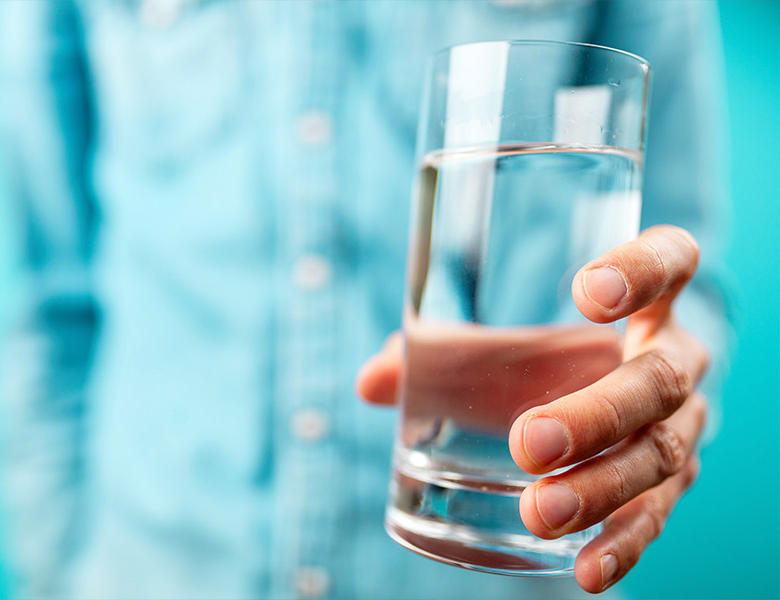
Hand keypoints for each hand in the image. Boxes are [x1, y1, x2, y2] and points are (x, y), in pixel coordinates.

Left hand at [356, 225, 708, 593]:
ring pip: (660, 453)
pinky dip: (623, 545)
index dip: (643, 268)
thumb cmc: (550, 363)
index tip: (587, 293)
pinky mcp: (670, 487)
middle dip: (595, 413)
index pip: (671, 262)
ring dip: (601, 486)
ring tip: (541, 512)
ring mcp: (680, 428)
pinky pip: (656, 517)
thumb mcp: (508, 348)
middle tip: (529, 441)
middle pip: (660, 378)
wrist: (612, 406)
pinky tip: (585, 569)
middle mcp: (675, 361)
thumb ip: (444, 355)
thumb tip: (370, 382)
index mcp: (645, 305)